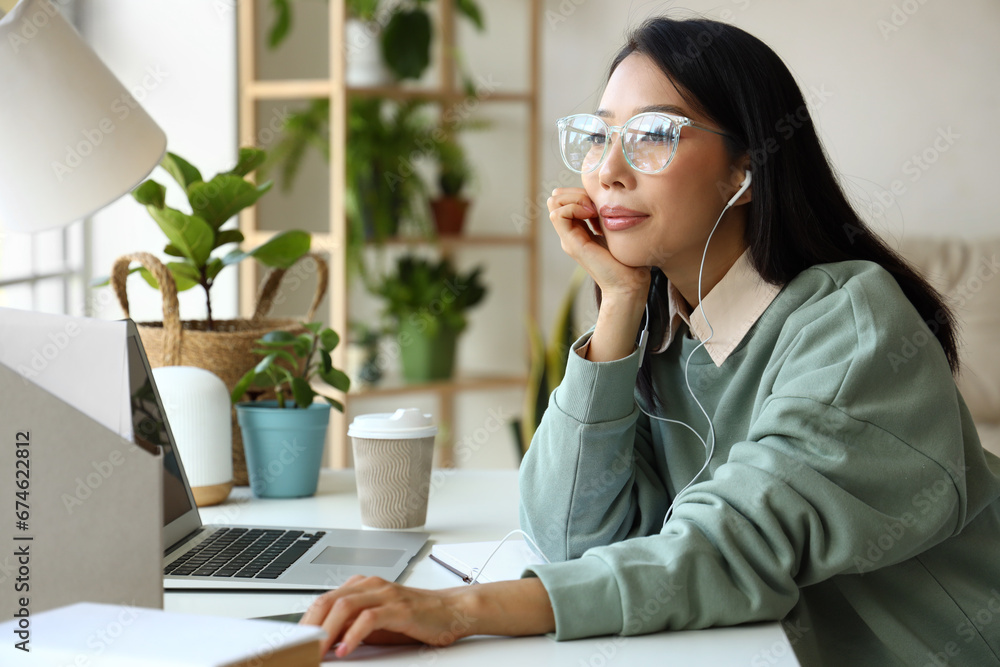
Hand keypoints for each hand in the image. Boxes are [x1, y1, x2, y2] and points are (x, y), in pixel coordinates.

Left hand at [299, 576, 555, 657]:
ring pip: (344, 606)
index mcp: (361, 586)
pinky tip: (345, 648)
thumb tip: (323, 644)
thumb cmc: (415, 618)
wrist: (452, 611)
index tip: (293, 642)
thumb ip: (351, 628)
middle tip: (298, 648)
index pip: (323, 600)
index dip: (305, 621)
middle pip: (328, 601)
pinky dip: (353, 634)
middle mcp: (370, 585)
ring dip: (326, 631)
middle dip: (309, 626)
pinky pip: (369, 618)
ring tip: (317, 651)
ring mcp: (385, 594)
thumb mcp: (376, 625)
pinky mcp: (399, 607)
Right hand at [547, 188, 649, 299]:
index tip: (601, 201)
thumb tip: (607, 195)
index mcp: (580, 230)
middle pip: (556, 198)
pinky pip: (558, 214)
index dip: (581, 192)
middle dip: (575, 192)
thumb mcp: (616, 229)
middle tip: (596, 204)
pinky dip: (573, 207)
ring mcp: (569, 239)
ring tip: (593, 209)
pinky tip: (591, 214)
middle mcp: (571, 234)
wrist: (629, 285)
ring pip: (554, 202)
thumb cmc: (629, 261)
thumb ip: (607, 215)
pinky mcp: (571, 243)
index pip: (566, 198)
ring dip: (575, 198)